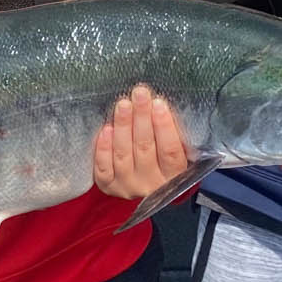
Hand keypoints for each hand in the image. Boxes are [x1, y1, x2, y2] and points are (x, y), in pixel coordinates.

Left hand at [92, 84, 189, 198]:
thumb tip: (159, 101)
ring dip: (123, 127)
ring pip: (123, 155)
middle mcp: (152, 184)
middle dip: (141, 118)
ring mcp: (129, 186)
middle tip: (139, 94)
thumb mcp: (178, 147)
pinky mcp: (110, 186)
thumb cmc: (163, 155)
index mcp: (175, 175)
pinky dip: (104, 148)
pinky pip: (104, 168)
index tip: (158, 103)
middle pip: (145, 149)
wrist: (147, 183)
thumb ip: (172, 131)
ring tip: (123, 105)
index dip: (164, 126)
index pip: (170, 151)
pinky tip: (106, 129)